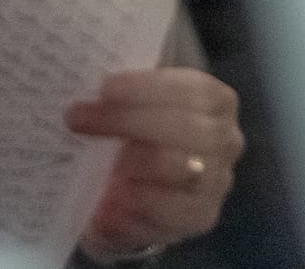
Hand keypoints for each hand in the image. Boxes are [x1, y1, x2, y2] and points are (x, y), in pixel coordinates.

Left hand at [67, 68, 243, 258]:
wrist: (152, 186)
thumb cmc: (145, 129)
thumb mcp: (138, 104)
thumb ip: (120, 95)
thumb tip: (83, 90)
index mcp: (216, 100)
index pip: (191, 88)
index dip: (146, 87)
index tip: (104, 88)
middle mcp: (225, 139)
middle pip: (185, 126)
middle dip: (127, 121)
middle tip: (78, 120)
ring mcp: (218, 182)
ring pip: (180, 169)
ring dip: (134, 165)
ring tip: (99, 166)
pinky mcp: (202, 217)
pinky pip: (170, 215)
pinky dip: (134, 211)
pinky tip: (104, 209)